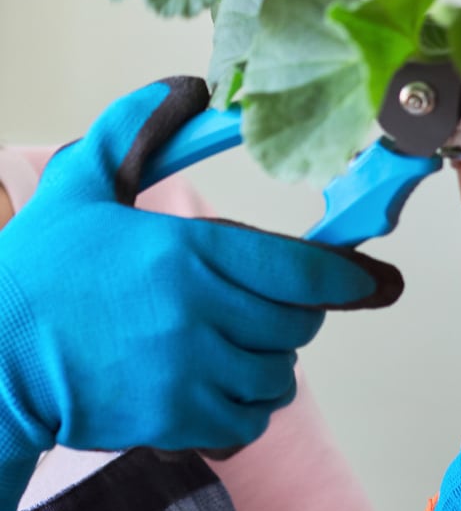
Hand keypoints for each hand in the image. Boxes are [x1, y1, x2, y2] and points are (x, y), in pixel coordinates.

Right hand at [0, 77, 403, 510]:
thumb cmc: (36, 278)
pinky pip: (249, 421)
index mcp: (188, 252)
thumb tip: (186, 89)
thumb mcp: (80, 186)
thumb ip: (134, 130)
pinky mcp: (176, 420)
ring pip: (277, 374)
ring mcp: (190, 372)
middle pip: (298, 323)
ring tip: (230, 345)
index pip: (303, 271)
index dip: (349, 278)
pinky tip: (213, 386)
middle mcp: (200, 314)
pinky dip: (244, 408)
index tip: (374, 282)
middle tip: (261, 306)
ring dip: (267, 361)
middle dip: (292, 314)